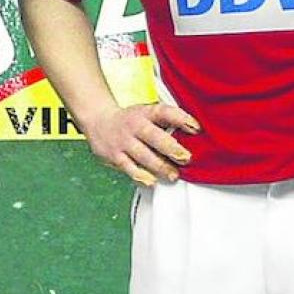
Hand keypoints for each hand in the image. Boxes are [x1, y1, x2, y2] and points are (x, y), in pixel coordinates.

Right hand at [83, 102, 200, 186]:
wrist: (98, 120)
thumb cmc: (130, 120)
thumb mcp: (147, 113)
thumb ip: (167, 121)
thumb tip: (194, 135)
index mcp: (145, 112)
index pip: (164, 112)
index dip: (180, 118)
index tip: (196, 128)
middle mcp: (134, 126)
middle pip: (152, 136)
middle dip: (170, 147)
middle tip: (185, 157)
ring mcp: (123, 141)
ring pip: (142, 155)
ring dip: (160, 166)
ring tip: (173, 174)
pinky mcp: (114, 156)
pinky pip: (128, 168)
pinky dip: (141, 176)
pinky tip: (152, 181)